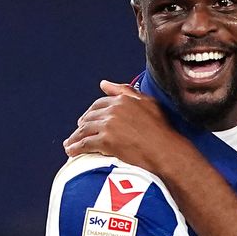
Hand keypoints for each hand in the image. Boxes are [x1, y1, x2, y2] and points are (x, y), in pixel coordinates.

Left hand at [63, 80, 189, 173]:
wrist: (167, 151)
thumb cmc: (162, 129)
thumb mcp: (148, 103)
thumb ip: (125, 91)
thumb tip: (103, 83)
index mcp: (123, 99)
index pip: (99, 104)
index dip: (91, 113)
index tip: (87, 121)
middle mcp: (114, 109)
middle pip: (89, 117)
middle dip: (81, 126)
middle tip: (77, 134)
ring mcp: (109, 125)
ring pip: (85, 130)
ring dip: (75, 138)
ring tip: (70, 144)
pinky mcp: (106, 140)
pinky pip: (85, 144)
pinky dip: (76, 148)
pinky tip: (71, 151)